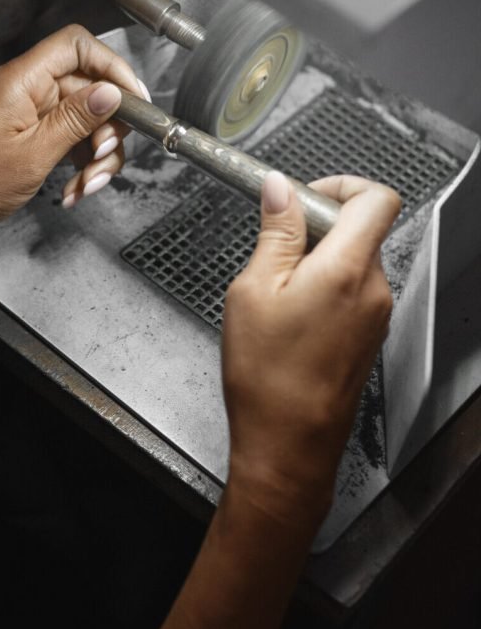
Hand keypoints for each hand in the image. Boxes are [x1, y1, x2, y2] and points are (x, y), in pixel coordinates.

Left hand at [0, 24, 144, 230]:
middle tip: (104, 157)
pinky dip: (79, 165)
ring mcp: (29, 112)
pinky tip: (73, 189)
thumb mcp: (32, 155)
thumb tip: (111, 92)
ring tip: (86, 184)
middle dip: (106, 128)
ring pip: (86, 119)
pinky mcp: (31, 133)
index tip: (132, 97)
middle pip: (89, 88)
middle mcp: (26, 89)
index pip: (77, 46)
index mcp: (21, 81)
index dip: (112, 66)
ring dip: (95, 155)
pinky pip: (70, 139)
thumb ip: (75, 120)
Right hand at [222, 171, 400, 522]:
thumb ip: (274, 232)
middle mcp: (374, 289)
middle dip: (316, 225)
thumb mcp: (253, 290)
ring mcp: (375, 314)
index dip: (339, 184)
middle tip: (273, 246)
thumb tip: (280, 189)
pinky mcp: (367, 334)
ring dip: (316, 259)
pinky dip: (323, 287)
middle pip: (361, 227)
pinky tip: (288, 314)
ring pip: (353, 260)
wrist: (288, 444)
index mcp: (348, 269)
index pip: (375, 197)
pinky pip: (351, 291)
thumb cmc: (269, 379)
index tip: (303, 196)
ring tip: (275, 290)